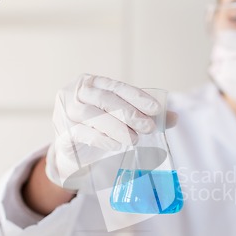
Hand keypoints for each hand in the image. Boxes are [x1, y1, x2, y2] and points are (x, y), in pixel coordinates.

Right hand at [45, 74, 176, 187]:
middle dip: (129, 113)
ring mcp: (63, 113)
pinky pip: (81, 133)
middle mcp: (73, 93)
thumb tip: (174, 117)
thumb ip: (144, 114)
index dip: (136, 96)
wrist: (73, 153)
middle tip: (149, 127)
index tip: (156, 109)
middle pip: (104, 100)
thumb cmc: (98, 128)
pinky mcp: (61, 135)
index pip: (115, 86)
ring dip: (117, 127)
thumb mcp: (120, 117)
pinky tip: (117, 145)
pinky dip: (102, 139)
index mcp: (89, 82)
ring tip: (135, 139)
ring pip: (91, 115)